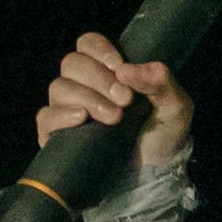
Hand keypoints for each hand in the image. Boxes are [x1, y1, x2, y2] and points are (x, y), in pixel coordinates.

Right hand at [38, 32, 194, 165]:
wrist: (153, 178)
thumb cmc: (163, 137)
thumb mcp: (175, 107)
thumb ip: (161, 82)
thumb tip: (128, 70)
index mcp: (108, 71)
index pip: (89, 44)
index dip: (100, 50)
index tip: (120, 67)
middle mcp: (83, 86)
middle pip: (73, 63)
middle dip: (99, 79)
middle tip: (125, 99)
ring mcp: (67, 109)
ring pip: (59, 87)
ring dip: (87, 98)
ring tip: (113, 117)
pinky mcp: (56, 135)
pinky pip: (46, 117)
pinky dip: (61, 115)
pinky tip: (80, 119)